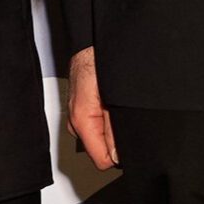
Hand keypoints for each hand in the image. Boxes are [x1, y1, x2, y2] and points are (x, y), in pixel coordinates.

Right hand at [65, 46, 116, 169]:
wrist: (91, 43)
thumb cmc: (98, 61)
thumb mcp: (112, 98)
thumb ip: (113, 129)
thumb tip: (117, 156)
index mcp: (80, 120)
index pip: (102, 160)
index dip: (119, 155)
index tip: (127, 141)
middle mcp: (75, 122)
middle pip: (101, 150)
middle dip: (116, 140)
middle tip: (123, 117)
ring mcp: (77, 117)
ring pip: (100, 138)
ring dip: (112, 128)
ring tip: (117, 107)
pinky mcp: (82, 110)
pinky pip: (98, 125)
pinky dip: (108, 119)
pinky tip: (111, 104)